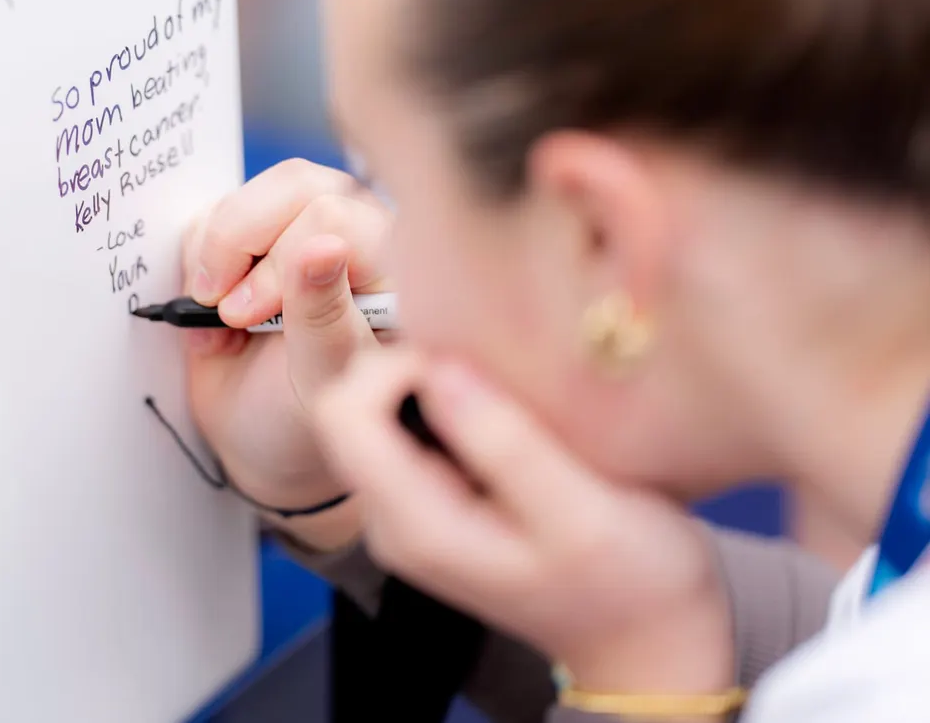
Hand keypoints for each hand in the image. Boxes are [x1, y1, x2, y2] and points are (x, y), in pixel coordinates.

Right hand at [181, 158, 392, 549]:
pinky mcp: (256, 235)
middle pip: (294, 185)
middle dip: (241, 244)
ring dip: (215, 255)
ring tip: (218, 320)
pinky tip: (210, 315)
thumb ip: (325, 319)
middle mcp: (355, 234)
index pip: (333, 217)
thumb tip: (322, 247)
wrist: (262, 439)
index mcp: (392, 266)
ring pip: (250, 195)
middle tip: (225, 311)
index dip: (280, 260)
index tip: (248, 317)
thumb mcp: (322, 383)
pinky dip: (196, 263)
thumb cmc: (307, 421)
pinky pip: (213, 214)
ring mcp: (303, 228)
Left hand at [312, 346, 734, 697]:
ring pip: (380, 410)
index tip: (470, 358)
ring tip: (506, 381)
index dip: (398, 367)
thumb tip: (440, 371)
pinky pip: (415, 427)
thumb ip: (506, 445)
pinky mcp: (438, 498)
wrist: (651, 637)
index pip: (345, 415)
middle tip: (492, 363)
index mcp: (417, 526)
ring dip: (433, 380)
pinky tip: (511, 404)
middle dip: (411, 366)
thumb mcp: (584, 515)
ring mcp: (412, 510)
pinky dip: (452, 400)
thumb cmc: (633, 583)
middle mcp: (395, 519)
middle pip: (351, 408)